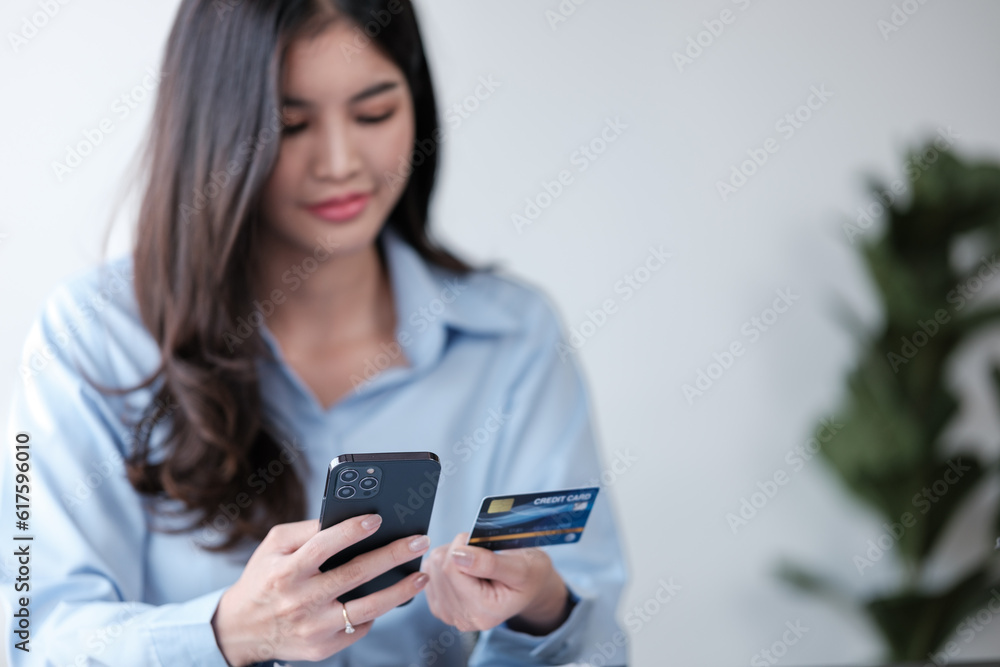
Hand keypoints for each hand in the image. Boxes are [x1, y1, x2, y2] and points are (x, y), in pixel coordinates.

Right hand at [210, 515, 429, 665]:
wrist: (240, 630)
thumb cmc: (264, 578)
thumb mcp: (273, 547)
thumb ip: (306, 530)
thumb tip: (346, 518)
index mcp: (286, 571)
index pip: (322, 546)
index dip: (351, 531)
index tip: (377, 518)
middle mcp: (300, 601)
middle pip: (355, 574)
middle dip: (393, 554)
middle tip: (419, 540)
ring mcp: (313, 628)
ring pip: (368, 608)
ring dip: (400, 590)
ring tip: (421, 575)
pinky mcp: (322, 649)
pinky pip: (358, 628)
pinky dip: (375, 611)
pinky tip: (388, 597)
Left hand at [421, 532, 571, 635]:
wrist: (530, 586)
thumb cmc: (530, 574)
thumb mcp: (520, 566)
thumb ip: (489, 563)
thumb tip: (458, 556)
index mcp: (483, 611)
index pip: (451, 568)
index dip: (462, 545)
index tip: (479, 541)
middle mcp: (464, 619)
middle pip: (439, 569)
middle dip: (456, 551)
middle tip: (480, 552)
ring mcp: (451, 615)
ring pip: (431, 570)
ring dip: (450, 556)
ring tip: (474, 560)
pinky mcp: (442, 608)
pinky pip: (429, 576)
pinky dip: (444, 565)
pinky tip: (463, 568)